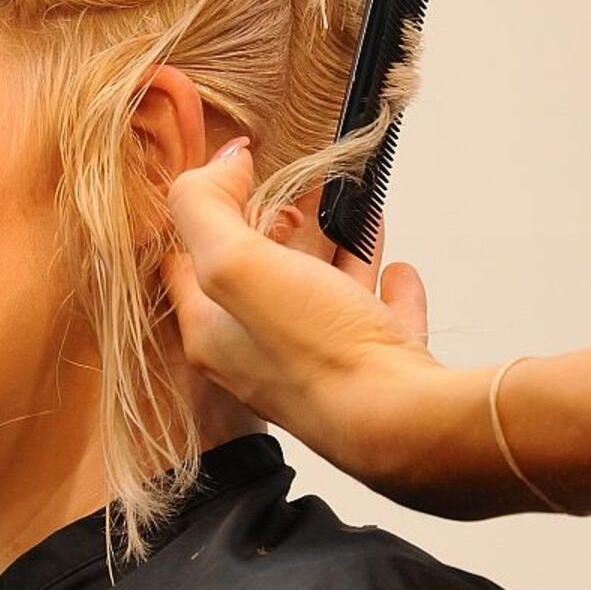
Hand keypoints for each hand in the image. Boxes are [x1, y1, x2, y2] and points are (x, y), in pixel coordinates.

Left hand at [162, 138, 448, 498]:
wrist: (407, 425)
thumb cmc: (319, 351)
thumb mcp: (236, 265)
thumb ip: (207, 208)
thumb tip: (220, 164)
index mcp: (213, 336)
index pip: (183, 265)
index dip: (201, 214)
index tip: (233, 176)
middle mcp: (259, 357)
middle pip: (255, 278)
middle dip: (270, 229)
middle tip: (292, 197)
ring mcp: (320, 367)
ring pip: (318, 295)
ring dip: (331, 249)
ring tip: (349, 210)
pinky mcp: (376, 373)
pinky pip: (376, 320)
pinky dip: (382, 287)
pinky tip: (397, 268)